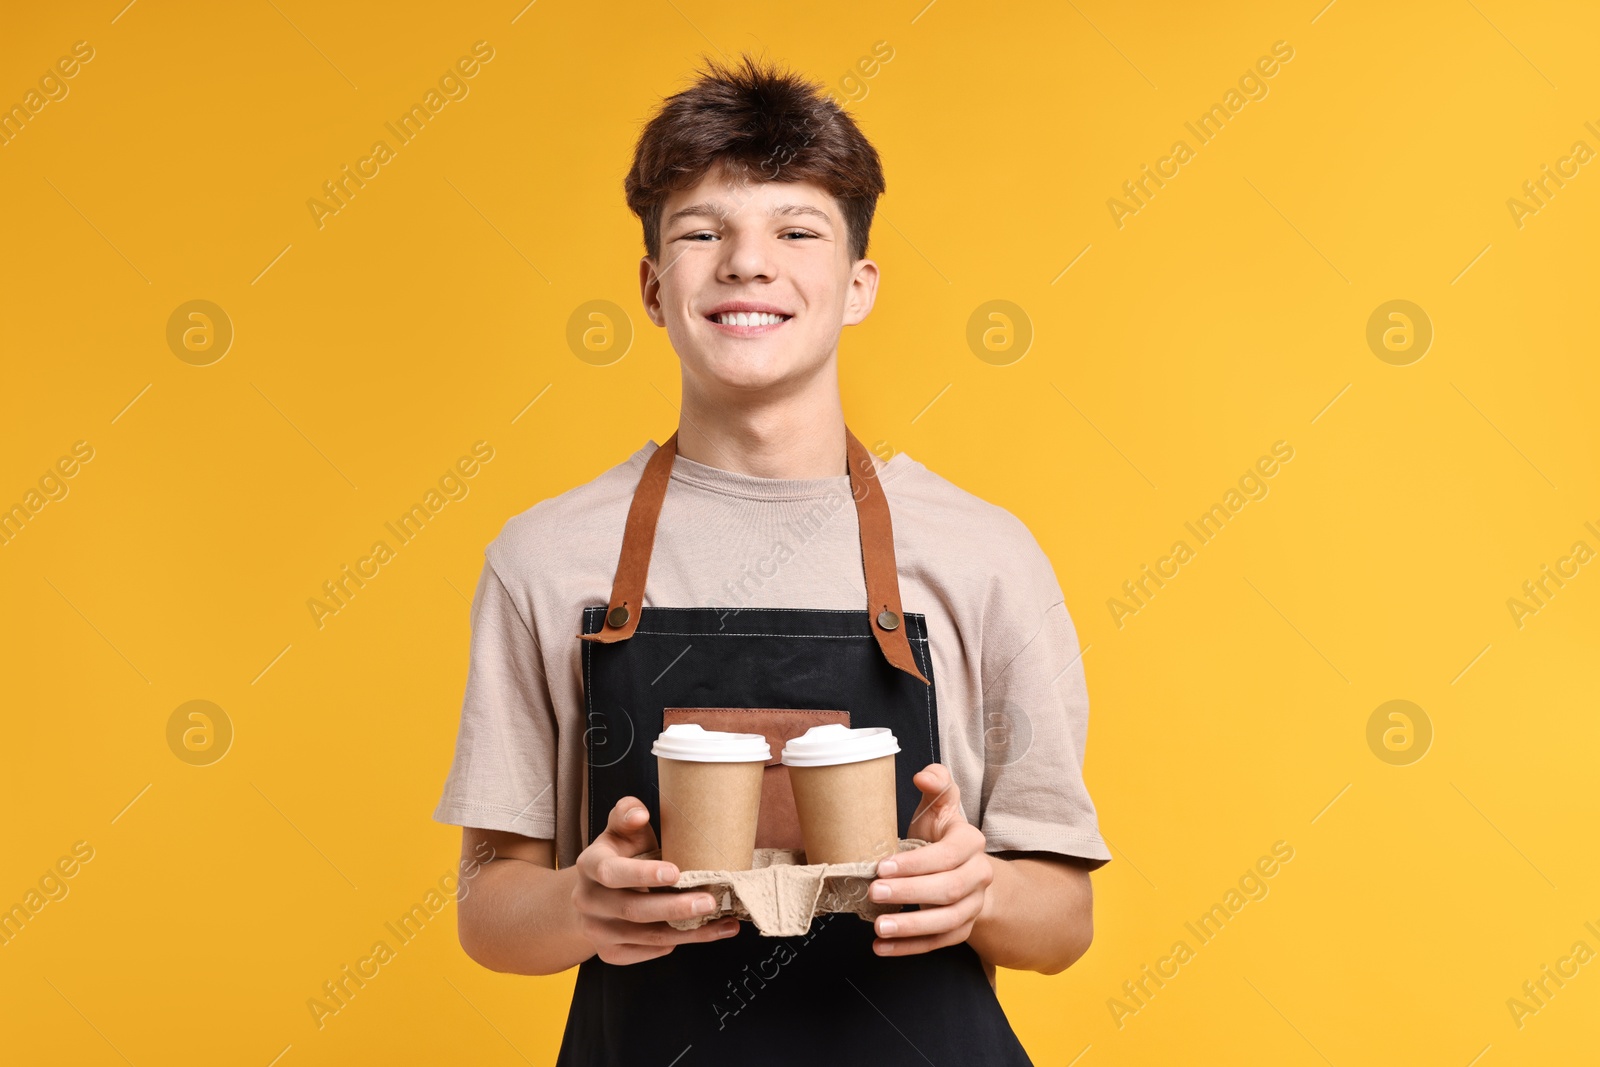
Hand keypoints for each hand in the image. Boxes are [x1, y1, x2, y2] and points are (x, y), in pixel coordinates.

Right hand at [572, 796, 741, 964]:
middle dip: (674, 908)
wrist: (596, 895)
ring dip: (687, 932)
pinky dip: (677, 944)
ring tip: (722, 923)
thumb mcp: (621, 831)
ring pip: (645, 937)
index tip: (675, 872)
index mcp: (590, 865)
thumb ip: (627, 815)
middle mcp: (587, 901)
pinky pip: (647, 953)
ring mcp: (596, 931)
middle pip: (632, 910)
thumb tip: (639, 813)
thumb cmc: (620, 855)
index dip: (642, 874)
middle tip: (710, 902)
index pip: (611, 872)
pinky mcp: (609, 953)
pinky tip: (704, 932)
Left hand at [868, 763, 993, 955]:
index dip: (915, 864)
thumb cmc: (940, 835)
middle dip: (910, 893)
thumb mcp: (938, 807)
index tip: (882, 866)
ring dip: (911, 927)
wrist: (962, 869)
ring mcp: (973, 906)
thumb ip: (936, 785)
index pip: (947, 855)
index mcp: (971, 842)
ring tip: (879, 928)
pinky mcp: (962, 930)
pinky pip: (939, 943)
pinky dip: (910, 948)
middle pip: (949, 890)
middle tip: (874, 892)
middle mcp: (979, 876)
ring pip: (947, 921)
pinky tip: (881, 948)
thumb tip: (923, 775)